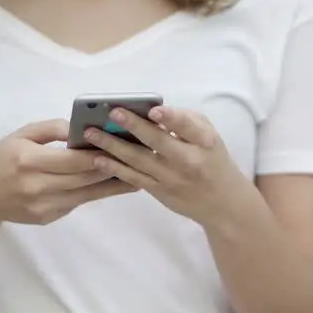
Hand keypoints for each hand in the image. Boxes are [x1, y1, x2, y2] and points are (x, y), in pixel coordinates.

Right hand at [0, 119, 133, 224]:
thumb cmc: (1, 159)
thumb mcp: (21, 134)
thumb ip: (52, 129)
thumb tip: (82, 128)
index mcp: (29, 161)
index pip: (74, 159)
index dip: (100, 153)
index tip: (123, 144)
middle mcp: (37, 186)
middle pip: (86, 178)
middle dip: (114, 168)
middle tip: (139, 159)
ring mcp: (43, 206)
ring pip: (87, 194)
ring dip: (113, 185)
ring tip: (137, 175)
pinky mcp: (47, 218)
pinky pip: (76, 202)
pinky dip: (94, 192)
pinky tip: (112, 185)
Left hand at [83, 106, 252, 227]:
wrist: (221, 203)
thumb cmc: (212, 160)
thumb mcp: (209, 136)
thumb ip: (185, 121)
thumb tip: (152, 112)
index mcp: (205, 142)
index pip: (188, 127)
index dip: (171, 118)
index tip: (153, 109)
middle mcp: (188, 161)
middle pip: (158, 142)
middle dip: (134, 127)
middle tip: (111, 113)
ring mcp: (171, 179)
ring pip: (139, 161)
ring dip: (113, 146)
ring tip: (91, 134)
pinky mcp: (159, 192)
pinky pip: (134, 179)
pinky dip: (115, 168)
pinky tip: (98, 159)